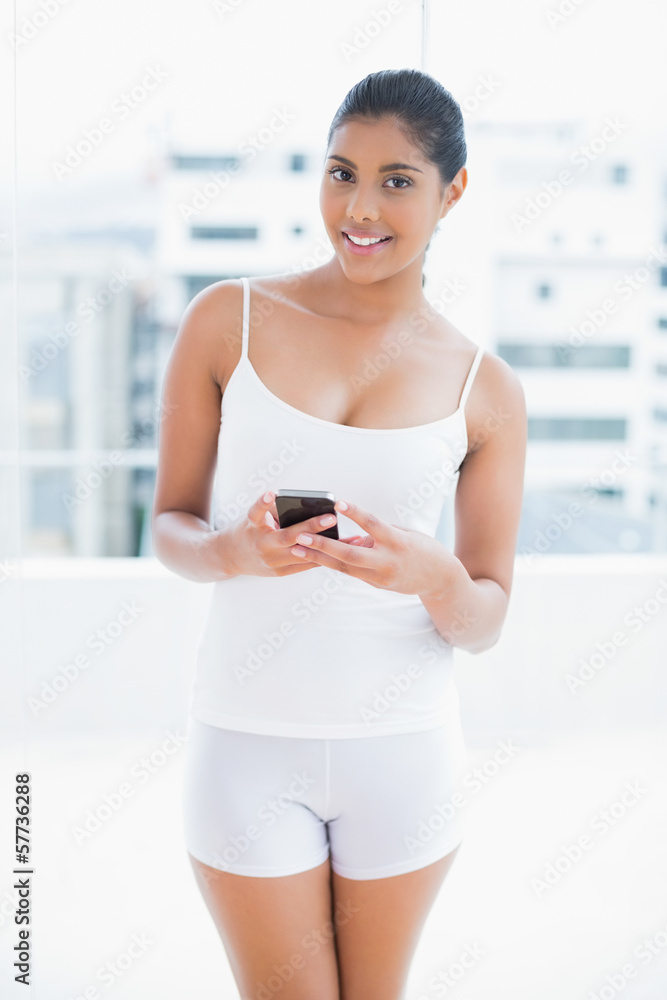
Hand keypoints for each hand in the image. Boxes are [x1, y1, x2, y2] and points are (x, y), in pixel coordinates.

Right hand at [224, 491, 365, 577]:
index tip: (271, 493)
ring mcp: (271, 562)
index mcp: (252, 526)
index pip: (257, 513)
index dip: (263, 504)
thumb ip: (276, 510)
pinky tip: (343, 551)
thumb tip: (308, 505)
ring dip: (328, 546)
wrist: (230, 557)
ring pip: (303, 553)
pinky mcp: (279, 572)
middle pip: (288, 536)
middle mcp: (261, 545)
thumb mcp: (253, 517)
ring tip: (351, 540)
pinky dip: (323, 556)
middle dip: (311, 527)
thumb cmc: (247, 529)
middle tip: (331, 517)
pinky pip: (305, 564)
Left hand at [287, 498, 458, 596]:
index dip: (356, 514)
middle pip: (350, 555)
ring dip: (320, 558)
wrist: (440, 578)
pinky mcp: (377, 585)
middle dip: (323, 546)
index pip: (373, 525)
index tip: (338, 503)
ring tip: (298, 548)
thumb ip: (377, 534)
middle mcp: (388, 562)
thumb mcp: (403, 534)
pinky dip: (335, 563)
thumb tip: (351, 534)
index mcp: (398, 542)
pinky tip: (316, 556)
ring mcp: (381, 577)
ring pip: (345, 567)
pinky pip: (352, 572)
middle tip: (301, 537)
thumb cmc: (422, 548)